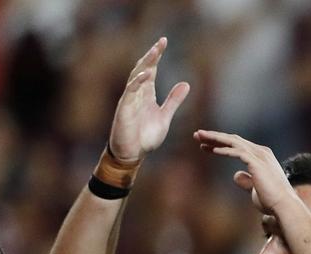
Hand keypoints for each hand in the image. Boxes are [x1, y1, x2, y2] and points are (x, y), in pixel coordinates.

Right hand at [108, 38, 189, 161]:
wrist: (132, 154)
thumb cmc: (145, 136)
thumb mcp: (164, 116)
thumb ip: (174, 101)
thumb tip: (186, 84)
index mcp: (146, 94)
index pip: (151, 70)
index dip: (157, 56)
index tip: (164, 42)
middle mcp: (136, 94)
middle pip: (143, 69)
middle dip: (152, 55)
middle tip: (161, 42)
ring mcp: (129, 100)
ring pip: (135, 77)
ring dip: (145, 65)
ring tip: (154, 53)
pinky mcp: (124, 110)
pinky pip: (129, 94)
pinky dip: (136, 83)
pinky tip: (144, 75)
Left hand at [194, 130, 298, 214]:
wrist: (284, 206)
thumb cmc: (271, 200)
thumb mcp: (255, 188)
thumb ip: (246, 180)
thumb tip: (236, 175)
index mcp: (262, 156)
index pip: (238, 145)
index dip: (220, 144)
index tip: (206, 146)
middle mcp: (262, 152)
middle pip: (233, 140)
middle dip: (214, 137)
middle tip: (197, 135)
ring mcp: (259, 156)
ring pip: (233, 142)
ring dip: (214, 138)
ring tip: (198, 137)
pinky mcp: (256, 162)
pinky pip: (236, 152)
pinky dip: (223, 149)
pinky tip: (211, 149)